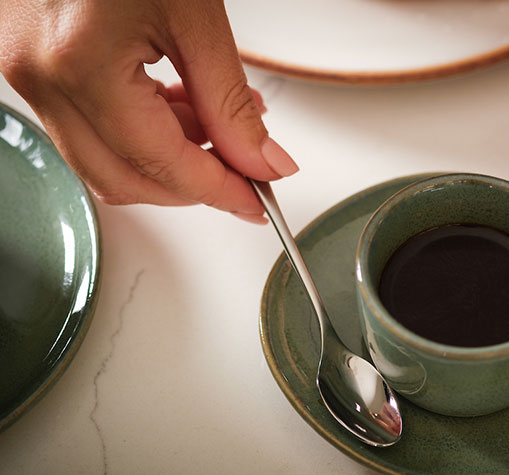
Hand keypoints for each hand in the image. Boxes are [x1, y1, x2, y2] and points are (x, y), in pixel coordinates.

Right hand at [0, 0, 297, 220]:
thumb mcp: (194, 15)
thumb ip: (229, 100)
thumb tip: (263, 161)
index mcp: (79, 62)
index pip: (159, 162)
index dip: (218, 190)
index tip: (258, 202)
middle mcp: (39, 78)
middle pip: (125, 178)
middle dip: (193, 184)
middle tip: (246, 171)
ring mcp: (27, 75)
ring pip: (106, 160)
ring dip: (170, 158)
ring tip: (220, 122)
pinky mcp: (31, 68)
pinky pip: (90, 129)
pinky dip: (143, 132)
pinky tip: (183, 108)